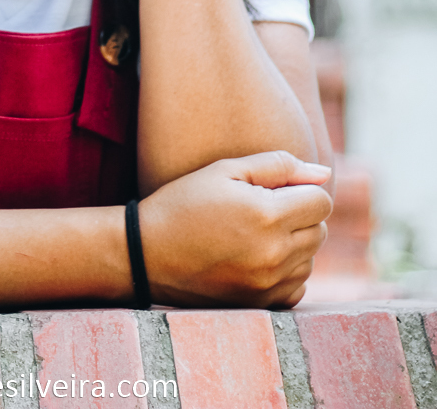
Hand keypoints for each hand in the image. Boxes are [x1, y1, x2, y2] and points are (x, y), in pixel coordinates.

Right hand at [137, 151, 332, 307]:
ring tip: (256, 233)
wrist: (147, 254)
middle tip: (262, 208)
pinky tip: (256, 259)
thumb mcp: (225, 170)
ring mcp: (269, 285)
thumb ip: (278, 166)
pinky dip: (286, 272)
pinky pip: (298, 287)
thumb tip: (323, 174)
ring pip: (310, 259)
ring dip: (294, 244)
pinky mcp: (262, 305)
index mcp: (267, 216)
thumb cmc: (185, 203)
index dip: (301, 189)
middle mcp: (275, 254)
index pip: (321, 201)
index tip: (274, 189)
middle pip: (320, 230)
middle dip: (300, 215)